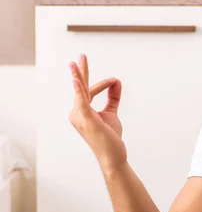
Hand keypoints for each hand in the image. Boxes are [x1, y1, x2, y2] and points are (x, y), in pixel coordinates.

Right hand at [68, 54, 127, 172]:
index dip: (104, 84)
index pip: (89, 91)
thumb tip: (117, 81)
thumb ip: (113, 97)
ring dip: (79, 76)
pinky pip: (81, 101)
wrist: (114, 155)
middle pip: (80, 87)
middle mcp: (77, 112)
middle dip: (81, 70)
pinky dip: (79, 89)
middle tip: (82, 55)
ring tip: (75, 62)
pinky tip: (76, 80)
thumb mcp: (112, 112)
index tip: (115, 80)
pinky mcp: (86, 119)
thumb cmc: (110, 137)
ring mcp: (80, 116)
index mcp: (82, 110)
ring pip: (81, 91)